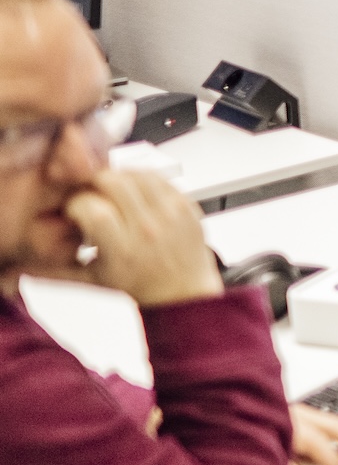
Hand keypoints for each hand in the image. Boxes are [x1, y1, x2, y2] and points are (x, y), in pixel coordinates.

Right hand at [59, 169, 223, 306]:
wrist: (182, 290)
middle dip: (94, 183)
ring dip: (118, 176)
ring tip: (111, 191)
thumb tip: (25, 268)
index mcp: (122, 250)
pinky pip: (160, 177)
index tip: (76, 209)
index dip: (76, 204)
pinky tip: (133, 188)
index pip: (92, 210)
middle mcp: (147, 230)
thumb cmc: (138, 284)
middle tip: (91, 192)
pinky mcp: (186, 205)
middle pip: (114, 182)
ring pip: (136, 174)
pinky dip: (141, 176)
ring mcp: (170, 215)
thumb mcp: (94, 280)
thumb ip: (57, 272)